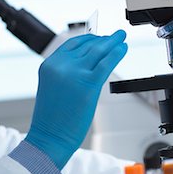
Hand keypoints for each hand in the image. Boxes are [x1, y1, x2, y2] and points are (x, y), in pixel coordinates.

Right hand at [25, 30, 127, 168]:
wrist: (49, 137)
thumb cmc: (52, 118)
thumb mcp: (54, 86)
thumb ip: (68, 70)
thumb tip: (91, 60)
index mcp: (49, 64)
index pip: (73, 43)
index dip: (90, 38)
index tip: (100, 37)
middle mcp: (61, 65)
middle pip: (88, 45)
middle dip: (104, 39)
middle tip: (115, 36)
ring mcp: (74, 73)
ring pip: (98, 51)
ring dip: (113, 42)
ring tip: (121, 38)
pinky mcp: (88, 83)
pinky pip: (106, 62)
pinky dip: (117, 53)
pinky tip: (123, 49)